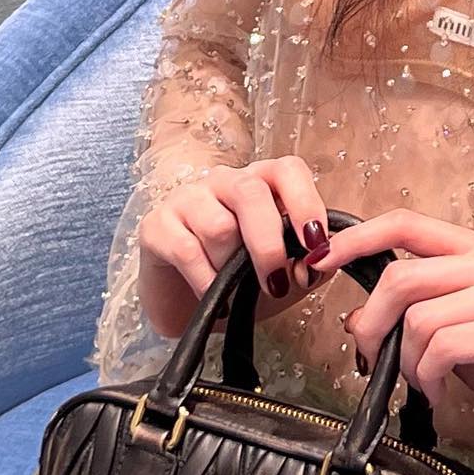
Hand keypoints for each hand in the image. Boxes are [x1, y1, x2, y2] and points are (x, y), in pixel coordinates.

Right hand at [136, 156, 333, 339]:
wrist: (186, 304)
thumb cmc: (239, 278)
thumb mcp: (283, 272)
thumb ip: (307, 264)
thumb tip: (317, 263)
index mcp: (261, 181)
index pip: (288, 170)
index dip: (306, 204)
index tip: (317, 246)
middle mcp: (224, 180)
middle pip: (251, 193)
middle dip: (269, 245)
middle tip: (277, 284)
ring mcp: (187, 199)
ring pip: (219, 226)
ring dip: (232, 268)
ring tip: (233, 289)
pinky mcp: (156, 225)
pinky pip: (187, 251)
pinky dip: (207, 282)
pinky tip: (214, 298)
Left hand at [310, 210, 473, 452]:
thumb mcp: (458, 330)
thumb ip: (415, 315)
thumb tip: (355, 319)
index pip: (405, 223)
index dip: (356, 237)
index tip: (320, 260)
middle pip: (400, 275)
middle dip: (372, 323)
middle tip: (370, 358)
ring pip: (418, 318)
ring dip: (406, 362)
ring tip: (423, 383)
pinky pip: (443, 348)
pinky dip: (428, 378)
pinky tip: (440, 394)